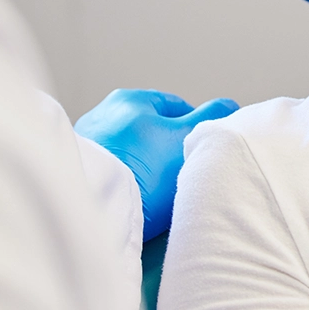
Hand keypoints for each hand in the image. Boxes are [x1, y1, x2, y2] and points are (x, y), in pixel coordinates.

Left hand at [75, 88, 238, 240]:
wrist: (91, 209)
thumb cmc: (140, 169)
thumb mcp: (186, 138)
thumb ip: (210, 118)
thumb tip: (229, 104)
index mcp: (131, 99)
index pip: (176, 108)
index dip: (195, 130)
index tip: (202, 153)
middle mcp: (103, 115)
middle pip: (151, 132)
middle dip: (167, 151)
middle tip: (181, 176)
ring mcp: (88, 146)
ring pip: (131, 155)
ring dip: (145, 169)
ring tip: (156, 194)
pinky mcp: (78, 173)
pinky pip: (113, 174)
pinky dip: (125, 183)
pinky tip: (134, 201)